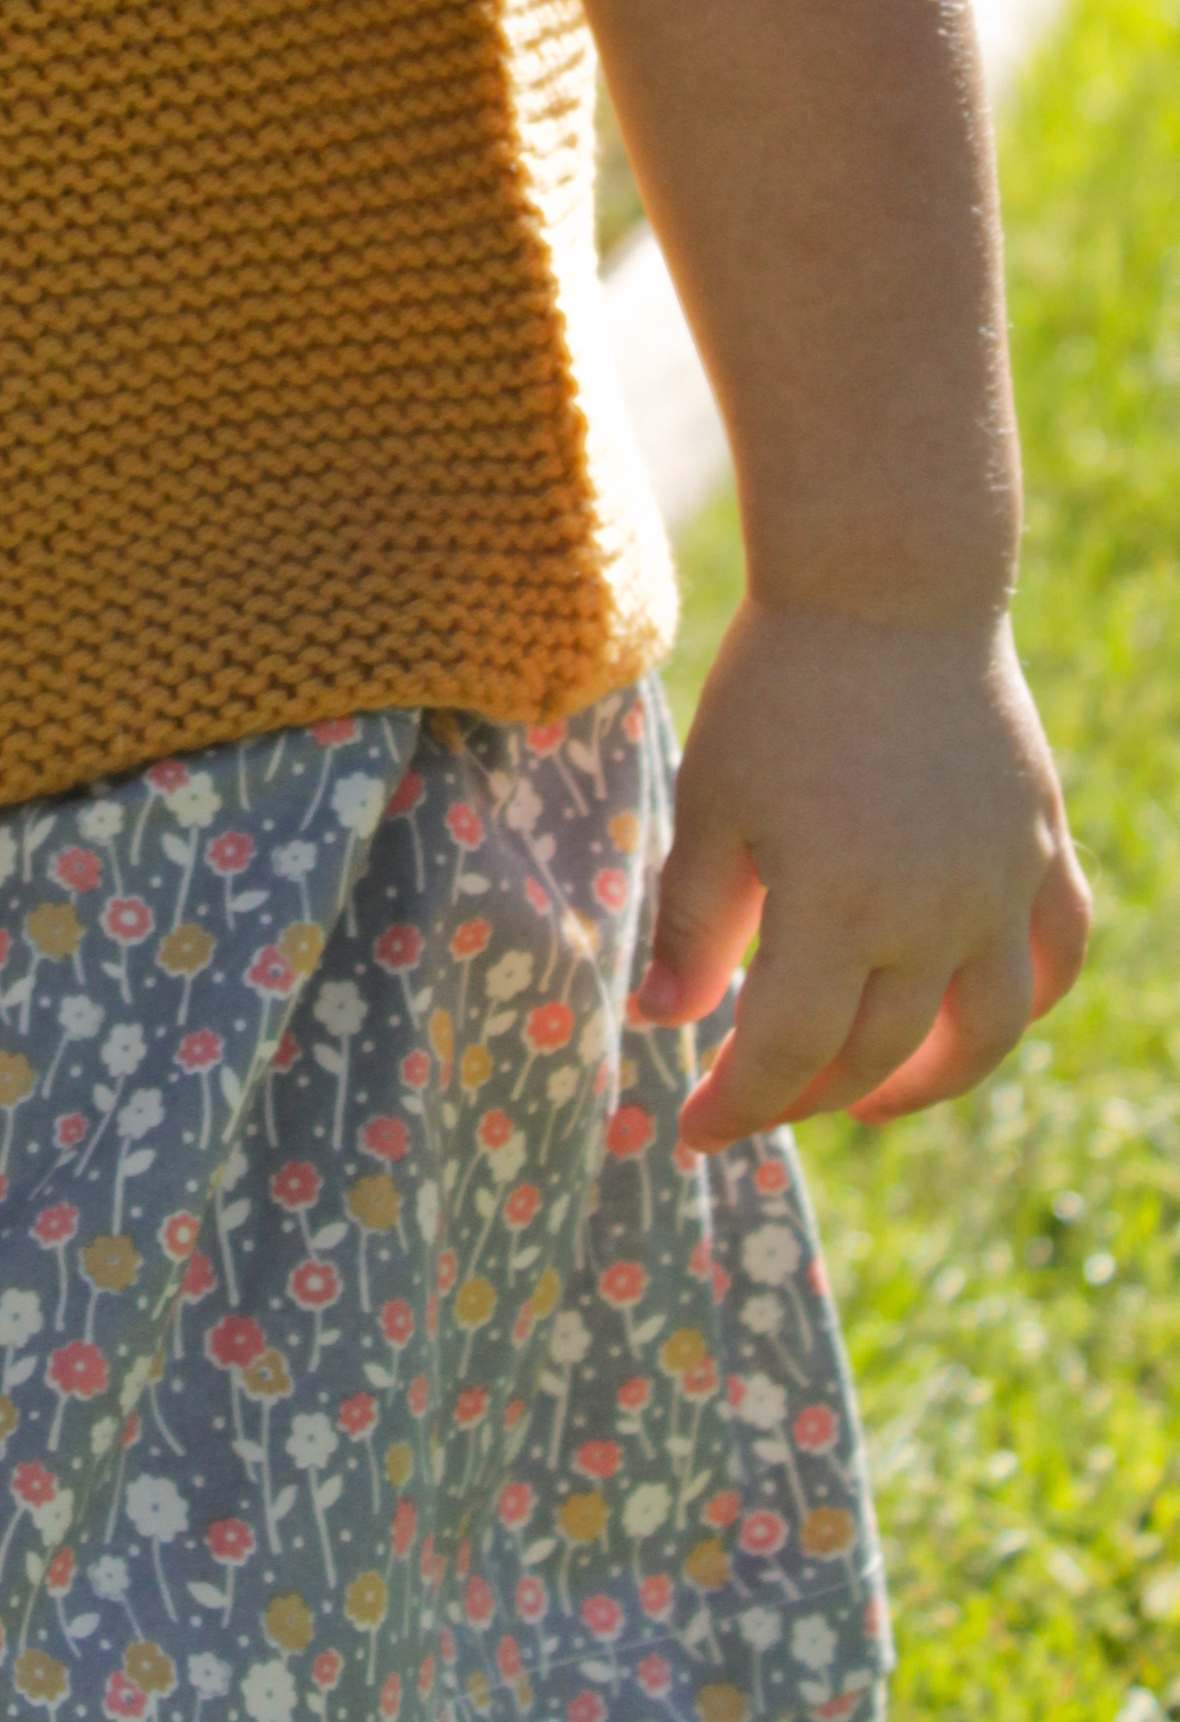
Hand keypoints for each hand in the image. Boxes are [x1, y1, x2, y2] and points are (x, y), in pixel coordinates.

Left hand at [634, 601, 1088, 1150]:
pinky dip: (1025, 999)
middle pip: (877, 1053)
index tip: (693, 1132)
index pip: (786, 1053)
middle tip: (757, 1101)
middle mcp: (936, 914)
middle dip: (807, 1095)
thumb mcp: (712, 804)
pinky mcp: (1040, 844)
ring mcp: (1002, 884)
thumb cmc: (777, 691)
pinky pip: (1057, 952)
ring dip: (928, 1082)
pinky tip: (976, 1017)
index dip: (738, 1106)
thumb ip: (691, 924)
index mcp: (839, 909)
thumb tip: (663, 1023)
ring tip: (866, 1098)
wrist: (887, 589)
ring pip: (984, 1030)